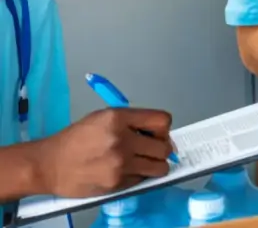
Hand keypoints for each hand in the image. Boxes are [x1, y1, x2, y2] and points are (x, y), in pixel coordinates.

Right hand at [34, 108, 173, 196]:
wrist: (49, 164)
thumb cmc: (76, 139)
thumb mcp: (104, 117)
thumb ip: (132, 122)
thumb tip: (159, 134)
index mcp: (118, 118)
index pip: (163, 120)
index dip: (163, 129)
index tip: (157, 134)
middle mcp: (122, 140)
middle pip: (165, 147)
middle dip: (161, 149)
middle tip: (151, 150)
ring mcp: (120, 163)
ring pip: (159, 167)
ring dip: (155, 165)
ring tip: (143, 162)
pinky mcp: (116, 183)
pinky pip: (142, 180)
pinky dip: (138, 176)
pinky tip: (123, 171)